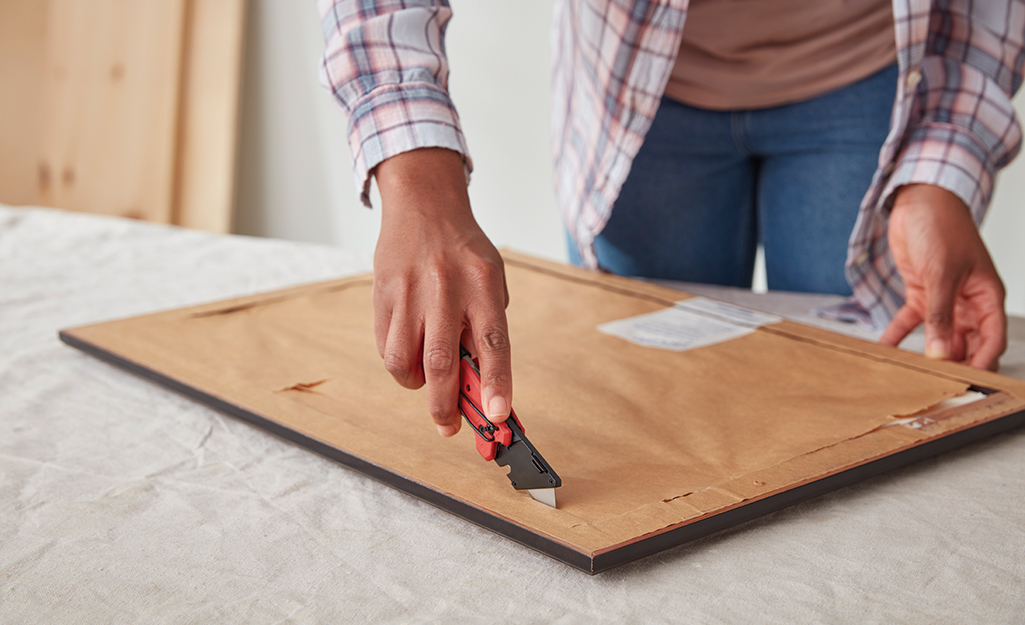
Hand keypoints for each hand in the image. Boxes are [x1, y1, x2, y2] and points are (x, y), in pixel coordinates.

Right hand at [373, 148, 511, 435]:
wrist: (423, 203)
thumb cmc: (462, 249)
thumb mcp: (491, 277)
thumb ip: (487, 324)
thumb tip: (481, 381)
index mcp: (482, 284)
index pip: (493, 342)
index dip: (496, 384)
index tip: (498, 417)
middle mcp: (445, 288)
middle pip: (441, 361)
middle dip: (445, 405)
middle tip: (448, 427)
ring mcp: (409, 293)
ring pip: (403, 360)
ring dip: (416, 385)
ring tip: (426, 383)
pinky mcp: (382, 295)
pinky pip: (385, 346)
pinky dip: (399, 364)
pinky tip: (410, 356)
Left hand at [880, 184, 1005, 369]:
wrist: (918, 201)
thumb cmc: (943, 227)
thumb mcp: (942, 274)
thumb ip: (941, 316)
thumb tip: (940, 353)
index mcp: (986, 296)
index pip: (992, 339)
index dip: (982, 362)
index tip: (967, 383)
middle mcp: (968, 301)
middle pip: (966, 343)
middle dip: (953, 363)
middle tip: (935, 384)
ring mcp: (944, 298)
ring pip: (938, 335)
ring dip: (926, 352)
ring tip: (909, 373)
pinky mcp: (920, 293)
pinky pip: (910, 322)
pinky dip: (897, 335)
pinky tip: (883, 351)